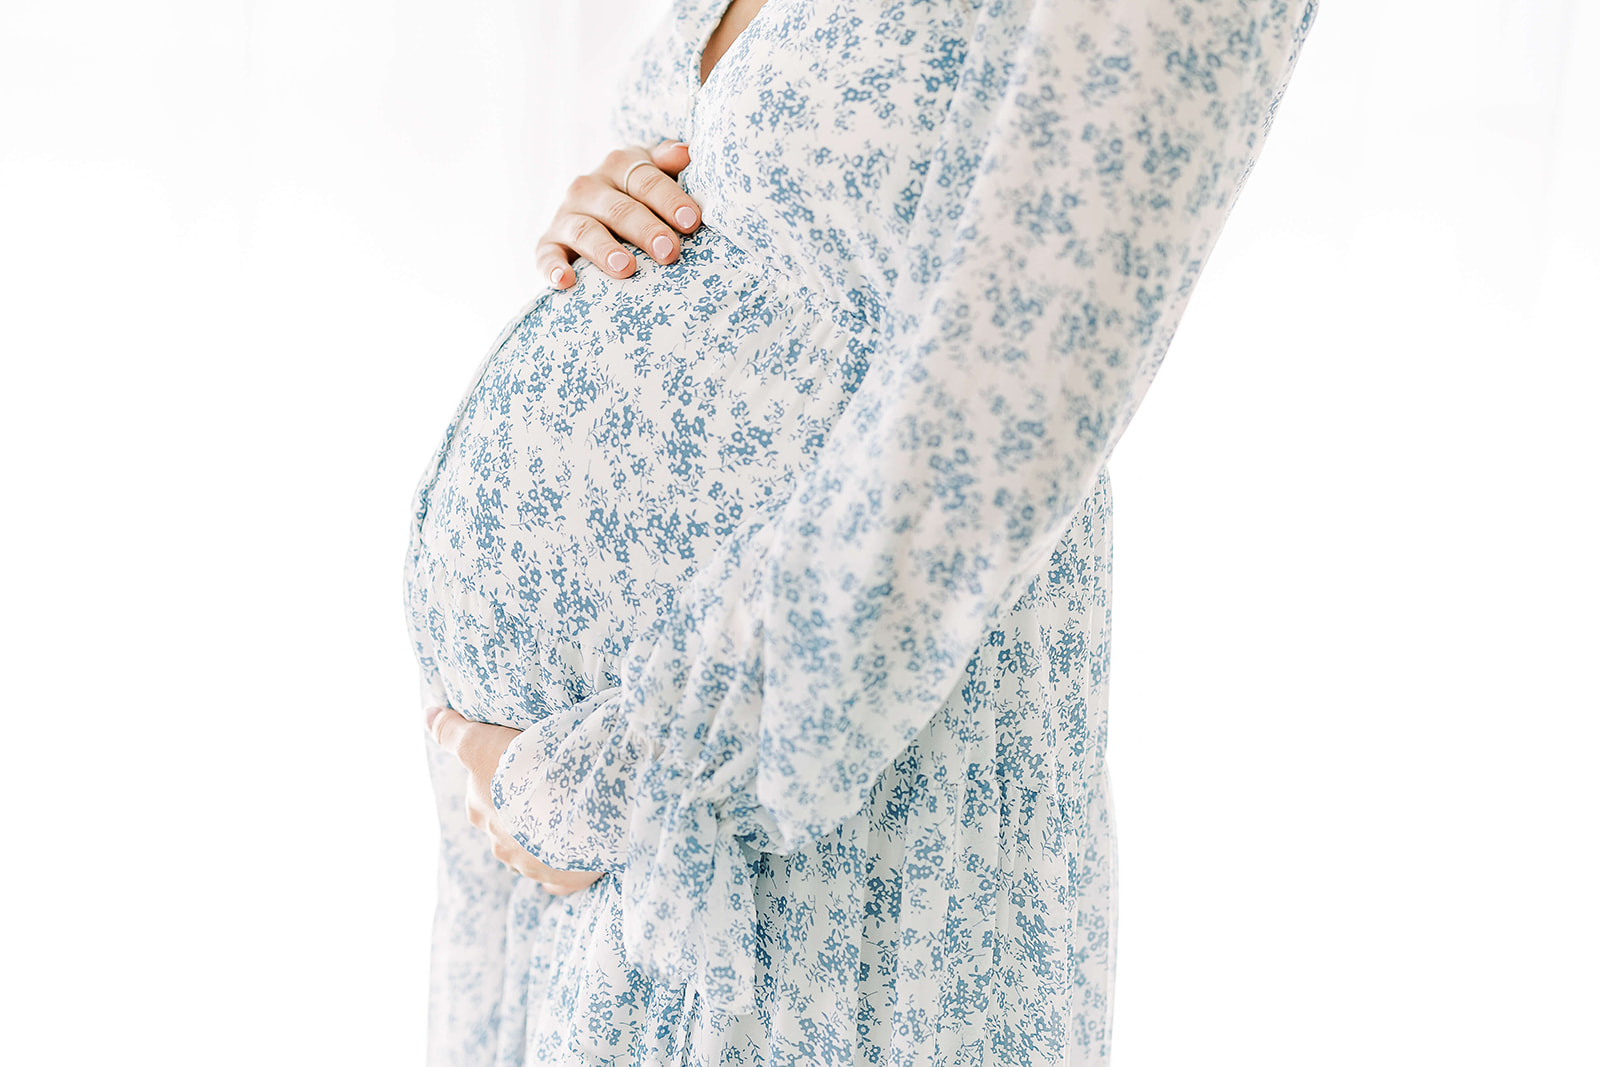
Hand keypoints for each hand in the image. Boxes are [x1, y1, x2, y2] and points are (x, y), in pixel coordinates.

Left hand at [425, 705, 605, 895]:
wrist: (577, 799)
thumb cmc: (528, 767)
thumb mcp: (480, 742)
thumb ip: (452, 731)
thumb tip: (427, 714)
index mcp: (481, 811)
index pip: (480, 797)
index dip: (499, 781)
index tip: (521, 768)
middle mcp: (499, 844)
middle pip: (505, 828)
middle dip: (520, 815)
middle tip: (547, 789)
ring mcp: (531, 865)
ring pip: (529, 854)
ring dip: (541, 840)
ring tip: (565, 816)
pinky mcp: (562, 878)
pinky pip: (556, 879)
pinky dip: (560, 868)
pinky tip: (572, 853)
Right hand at [539, 140, 699, 288]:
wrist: (591, 205)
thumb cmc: (636, 191)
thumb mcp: (652, 170)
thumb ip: (668, 161)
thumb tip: (686, 152)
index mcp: (619, 165)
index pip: (646, 180)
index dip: (669, 200)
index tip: (691, 221)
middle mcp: (588, 187)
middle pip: (619, 208)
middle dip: (645, 230)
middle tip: (669, 252)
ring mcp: (566, 215)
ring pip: (584, 230)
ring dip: (604, 249)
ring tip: (625, 267)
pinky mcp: (548, 242)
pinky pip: (546, 255)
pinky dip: (553, 268)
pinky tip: (566, 281)